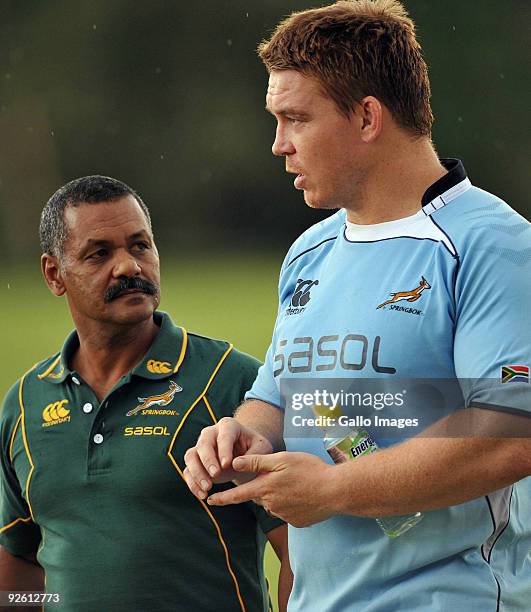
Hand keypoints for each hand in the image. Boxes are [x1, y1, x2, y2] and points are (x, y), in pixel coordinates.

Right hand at [183, 417, 273, 498]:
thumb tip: (236, 464)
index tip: (227, 464)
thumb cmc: (255, 449)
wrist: (246, 454)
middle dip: (208, 460)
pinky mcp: (196, 461)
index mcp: (229, 426)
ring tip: (207, 488)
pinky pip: (188, 471)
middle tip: (216, 475)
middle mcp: (211, 433)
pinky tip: (202, 494)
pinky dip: (192, 483)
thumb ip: (254, 454)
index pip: (224, 435)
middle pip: (203, 443)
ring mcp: (201, 447)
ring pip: (191, 456)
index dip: (224, 449)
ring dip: (197, 473)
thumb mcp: (262, 449)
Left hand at [207, 452, 336, 526]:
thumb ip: (257, 462)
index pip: (238, 495)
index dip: (222, 497)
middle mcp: (271, 504)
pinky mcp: (296, 522)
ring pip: (273, 503)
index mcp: (265, 488)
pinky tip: (304, 494)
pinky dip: (292, 503)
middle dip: (263, 487)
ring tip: (297, 482)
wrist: (335, 490)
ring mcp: (284, 515)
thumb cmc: (309, 469)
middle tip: (282, 476)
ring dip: (279, 494)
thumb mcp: (282, 459)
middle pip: (259, 496)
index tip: (209, 501)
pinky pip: (288, 511)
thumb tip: (234, 464)